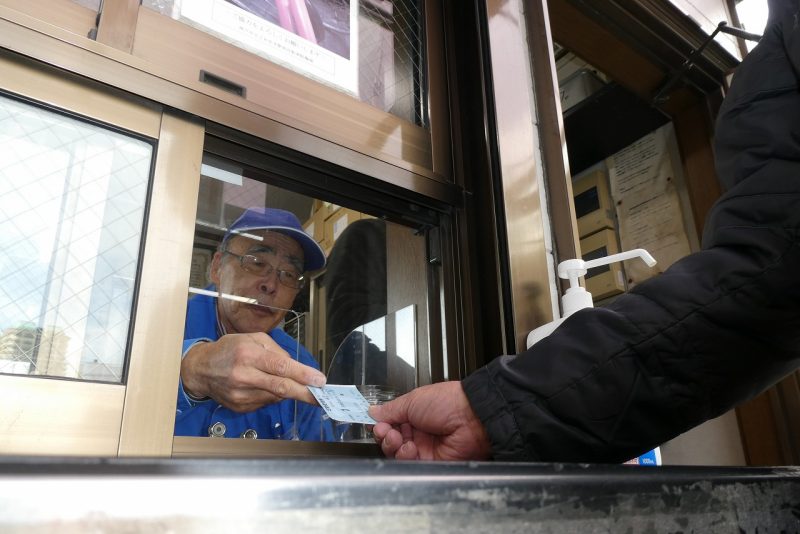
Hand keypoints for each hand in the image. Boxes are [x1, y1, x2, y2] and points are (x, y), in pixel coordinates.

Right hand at [180, 332, 325, 411]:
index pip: (280, 367)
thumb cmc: (228, 350)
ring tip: (278, 379)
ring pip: (275, 396)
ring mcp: (241, 395)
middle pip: (280, 387)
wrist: (201, 370)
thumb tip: (295, 366)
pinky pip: (265, 402)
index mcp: (248, 355)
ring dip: (286, 391)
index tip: (319, 380)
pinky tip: (262, 386)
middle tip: (320, 397)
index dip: (302, 375)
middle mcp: (244, 376)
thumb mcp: (252, 339)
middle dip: (304, 393)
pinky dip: (271, 395)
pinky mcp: (240, 407)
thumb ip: (276, 351)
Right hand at [369, 381, 491, 460]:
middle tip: (386, 430)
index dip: (380, 425)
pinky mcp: (430, 462)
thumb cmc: (448, 402)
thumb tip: (373, 412)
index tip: (374, 423)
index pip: (390, 423)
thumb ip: (391, 410)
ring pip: (397, 454)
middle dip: (384, 436)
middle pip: (391, 440)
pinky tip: (409, 447)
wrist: (471, 417)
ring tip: (397, 438)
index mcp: (414, 414)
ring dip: (392, 446)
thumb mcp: (413, 400)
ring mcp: (424, 448)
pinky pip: (410, 464)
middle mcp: (418, 431)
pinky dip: (404, 456)